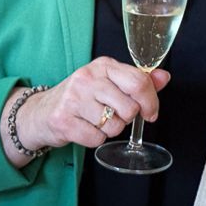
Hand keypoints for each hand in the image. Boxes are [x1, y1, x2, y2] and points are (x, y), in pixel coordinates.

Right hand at [0, 57, 170, 166]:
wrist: (41, 111)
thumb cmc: (82, 96)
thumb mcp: (110, 82)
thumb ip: (139, 81)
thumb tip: (165, 77)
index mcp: (104, 65)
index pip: (139, 81)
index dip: (151, 101)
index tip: (151, 112)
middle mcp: (88, 78)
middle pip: (129, 108)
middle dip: (127, 118)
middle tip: (114, 115)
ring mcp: (74, 98)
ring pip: (114, 126)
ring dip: (110, 130)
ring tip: (96, 121)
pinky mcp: (63, 120)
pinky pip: (96, 139)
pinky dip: (95, 139)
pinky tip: (85, 128)